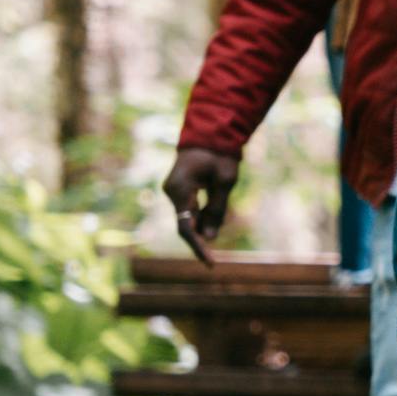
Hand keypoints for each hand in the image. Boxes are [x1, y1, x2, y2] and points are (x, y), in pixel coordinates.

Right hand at [163, 146, 242, 264]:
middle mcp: (171, 191)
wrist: (209, 132)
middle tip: (213, 262)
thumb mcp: (225, 182)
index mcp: (181, 189)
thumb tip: (210, 237)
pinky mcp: (177, 188)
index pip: (185, 226)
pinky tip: (211, 222)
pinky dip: (199, 217)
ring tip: (216, 234)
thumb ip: (216, 209)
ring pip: (185, 217)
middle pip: (183, 224)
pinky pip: (187, 209)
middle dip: (198, 241)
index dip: (198, 247)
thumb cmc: (220, 154)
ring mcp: (172, 189)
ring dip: (200, 228)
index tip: (210, 263)